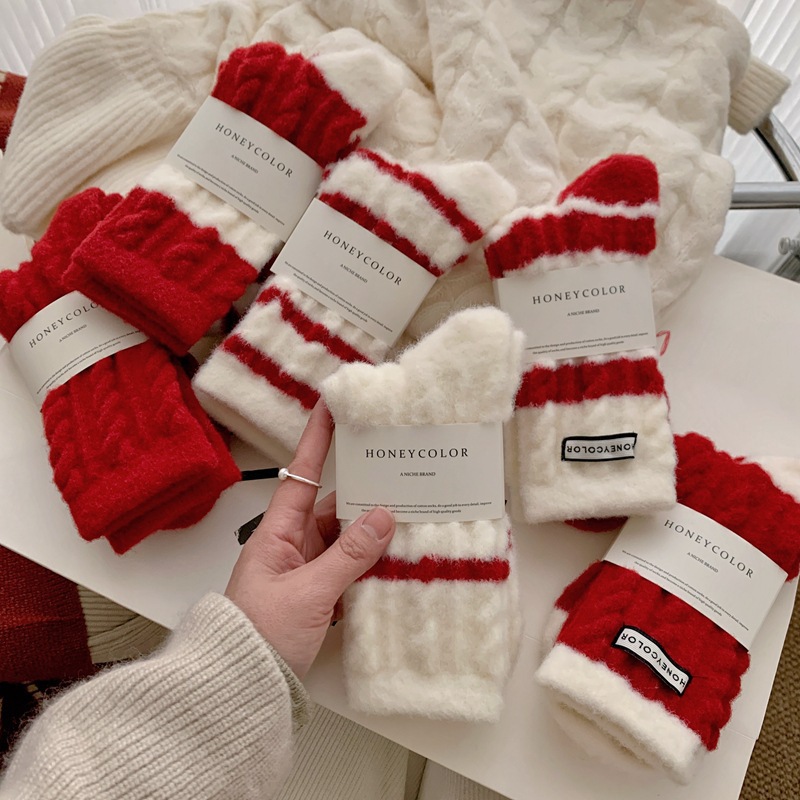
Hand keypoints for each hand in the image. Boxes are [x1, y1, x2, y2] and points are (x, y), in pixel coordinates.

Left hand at [225, 401, 394, 677]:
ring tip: (409, 520)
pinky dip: (369, 565)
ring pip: (344, 541)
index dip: (316, 439)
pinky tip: (395, 562)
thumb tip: (384, 516)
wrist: (241, 688)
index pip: (301, 475)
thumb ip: (348, 555)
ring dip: (371, 535)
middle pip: (332, 508)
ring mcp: (304, 571)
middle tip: (400, 476)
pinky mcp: (316, 596)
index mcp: (277, 533)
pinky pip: (347, 569)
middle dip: (365, 495)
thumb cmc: (260, 635)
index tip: (331, 405)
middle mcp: (291, 546)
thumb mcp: (308, 593)